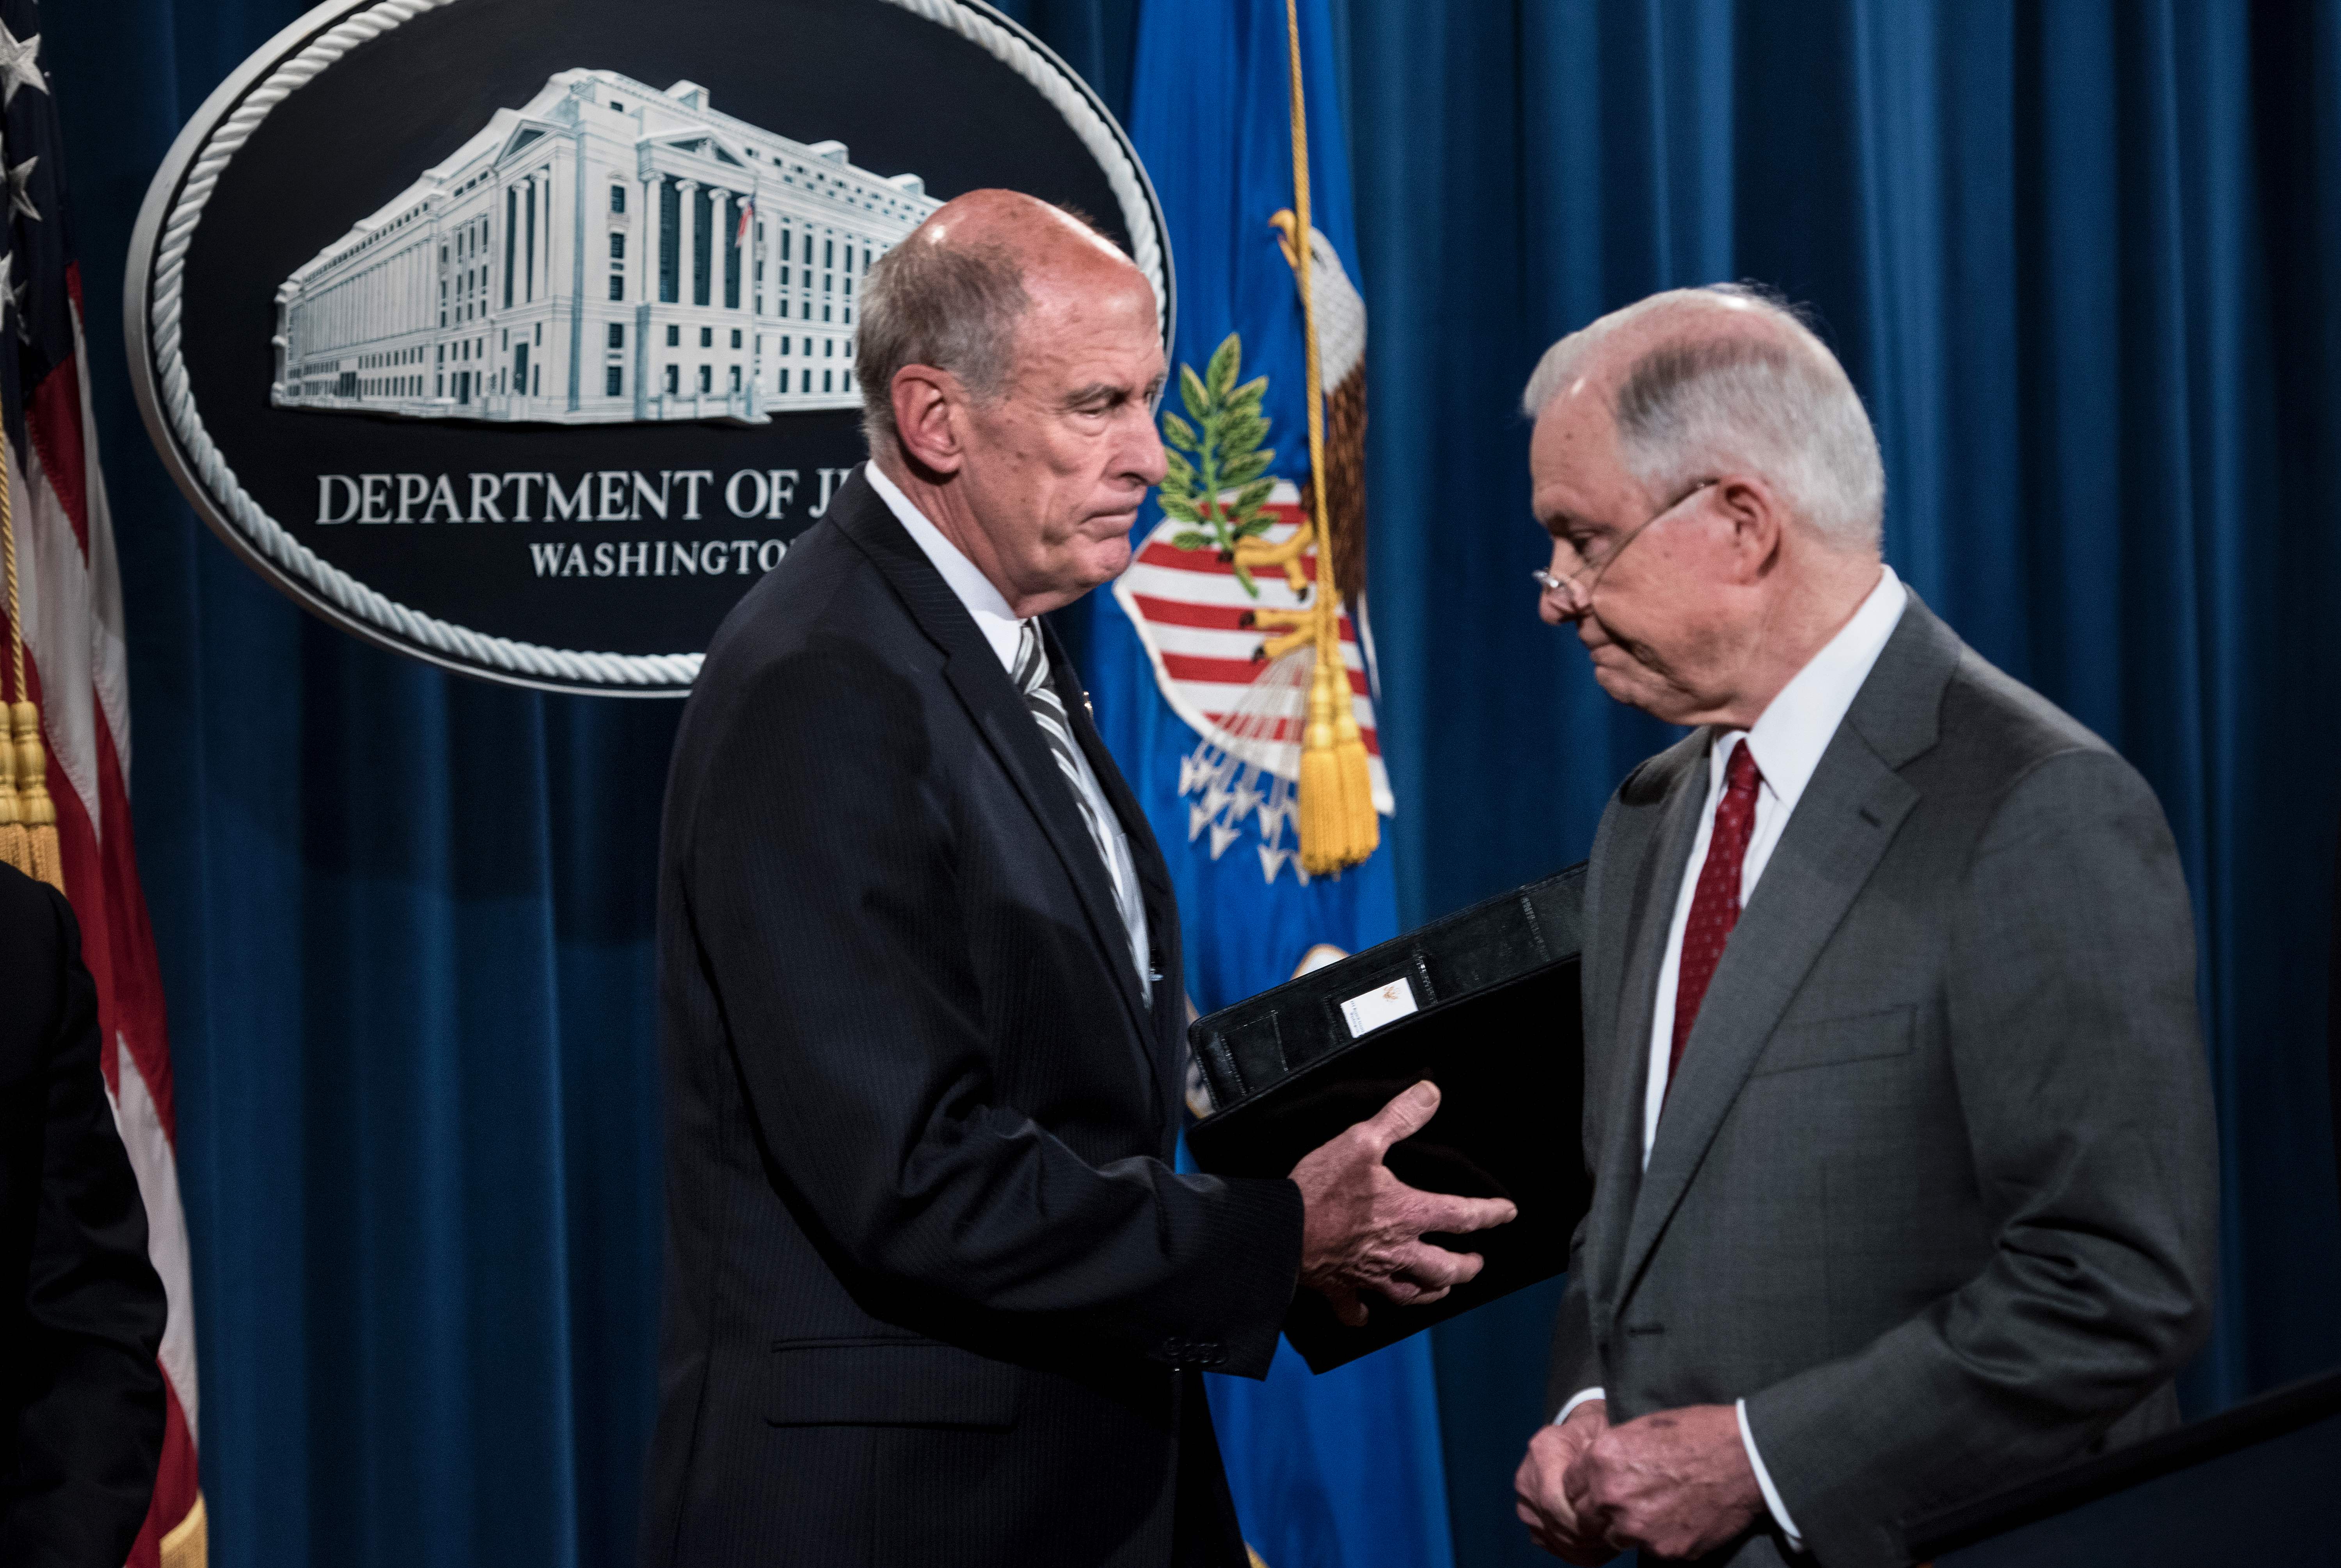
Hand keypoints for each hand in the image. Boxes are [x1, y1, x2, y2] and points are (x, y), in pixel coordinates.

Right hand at [1288, 1081, 1516, 1325]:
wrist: (1280, 1231)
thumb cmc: (1320, 1189)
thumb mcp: (1361, 1141)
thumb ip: (1398, 1118)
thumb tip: (1431, 1094)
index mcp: (1408, 1214)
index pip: (1463, 1217)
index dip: (1490, 1214)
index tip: (1507, 1213)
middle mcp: (1396, 1251)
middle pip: (1445, 1269)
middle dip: (1467, 1267)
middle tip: (1477, 1262)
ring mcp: (1369, 1275)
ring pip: (1412, 1294)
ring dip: (1431, 1292)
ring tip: (1441, 1287)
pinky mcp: (1340, 1288)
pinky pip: (1356, 1310)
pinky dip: (1364, 1313)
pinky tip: (1368, 1313)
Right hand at [1516, 1399, 1614, 1562]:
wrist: (1568, 1437)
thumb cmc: (1589, 1436)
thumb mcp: (1599, 1435)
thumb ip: (1601, 1462)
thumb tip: (1609, 1494)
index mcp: (1542, 1452)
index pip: (1554, 1501)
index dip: (1582, 1523)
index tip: (1611, 1527)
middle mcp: (1525, 1479)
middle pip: (1553, 1524)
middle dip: (1587, 1539)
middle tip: (1617, 1540)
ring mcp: (1524, 1501)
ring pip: (1552, 1539)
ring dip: (1583, 1549)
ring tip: (1611, 1543)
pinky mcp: (1529, 1517)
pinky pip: (1550, 1544)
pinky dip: (1575, 1552)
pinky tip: (1598, 1547)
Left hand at [1562, 1403, 1762, 1560]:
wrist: (1745, 1458)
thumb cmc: (1696, 1433)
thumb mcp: (1640, 1429)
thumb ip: (1609, 1454)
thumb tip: (1593, 1470)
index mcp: (1601, 1460)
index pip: (1568, 1486)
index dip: (1583, 1487)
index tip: (1595, 1487)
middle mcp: (1612, 1496)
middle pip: (1585, 1517)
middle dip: (1598, 1511)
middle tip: (1623, 1503)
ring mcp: (1638, 1528)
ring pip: (1615, 1538)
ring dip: (1626, 1529)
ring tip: (1654, 1509)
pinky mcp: (1665, 1550)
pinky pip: (1649, 1550)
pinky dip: (1658, 1539)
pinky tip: (1677, 1519)